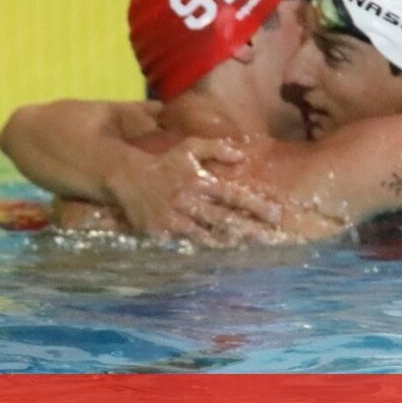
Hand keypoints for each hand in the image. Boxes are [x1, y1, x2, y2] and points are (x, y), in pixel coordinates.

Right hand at [106, 137, 282, 246]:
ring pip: (207, 236)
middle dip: (250, 230)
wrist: (126, 177)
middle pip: (225, 219)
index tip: (275, 214)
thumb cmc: (164, 163)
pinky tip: (218, 254)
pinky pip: (185, 244)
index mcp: (199, 181)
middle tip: (271, 238)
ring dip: (229, 243)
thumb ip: (216, 149)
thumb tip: (242, 155)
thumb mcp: (189, 148)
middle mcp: (189, 201)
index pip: (233, 195)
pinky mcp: (161, 233)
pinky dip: (202, 249)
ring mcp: (175, 219)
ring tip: (250, 249)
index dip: (255, 205)